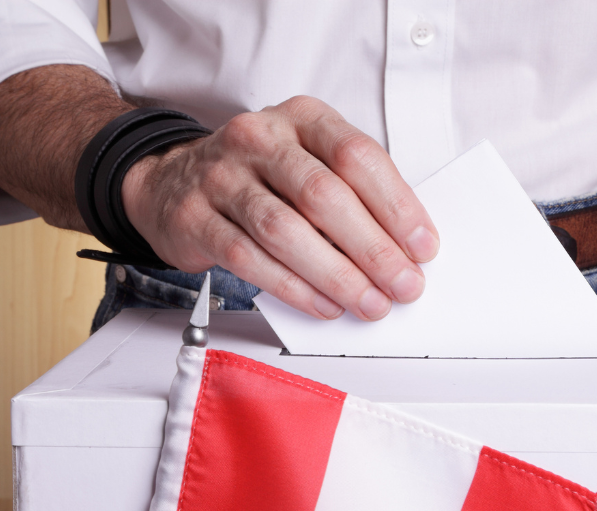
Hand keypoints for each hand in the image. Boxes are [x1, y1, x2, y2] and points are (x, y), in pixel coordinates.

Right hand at [121, 96, 439, 320]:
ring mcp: (221, 176)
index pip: (357, 157)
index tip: (423, 247)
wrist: (172, 182)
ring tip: (369, 303)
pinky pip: (249, 258)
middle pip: (324, 195)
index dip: (397, 206)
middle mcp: (260, 138)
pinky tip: (324, 305)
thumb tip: (404, 249)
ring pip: (285, 230)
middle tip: (403, 285)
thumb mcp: (309, 163)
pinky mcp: (194, 217)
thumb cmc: (261, 178)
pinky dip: (293, 288)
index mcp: (302, 118)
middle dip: (373, 249)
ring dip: (336, 275)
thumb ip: (353, 194)